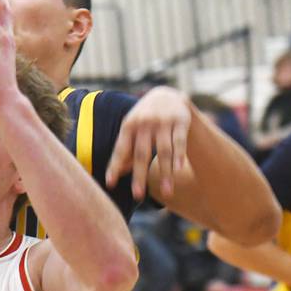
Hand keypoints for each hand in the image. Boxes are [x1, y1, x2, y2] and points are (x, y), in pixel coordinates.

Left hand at [106, 86, 190, 200]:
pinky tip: (177, 170)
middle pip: (142, 154)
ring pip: (164, 151)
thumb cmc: (144, 121)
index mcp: (128, 126)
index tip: (109, 184)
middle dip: (139, 176)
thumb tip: (115, 174)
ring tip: (166, 193)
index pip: (120, 150)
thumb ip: (125, 151)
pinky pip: (179, 141)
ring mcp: (163, 121)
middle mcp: (145, 123)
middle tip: (137, 196)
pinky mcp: (181, 120)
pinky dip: (178, 156)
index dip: (114, 167)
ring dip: (165, 173)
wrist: (166, 95)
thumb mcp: (131, 131)